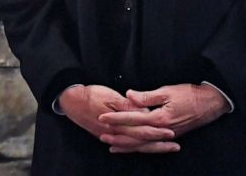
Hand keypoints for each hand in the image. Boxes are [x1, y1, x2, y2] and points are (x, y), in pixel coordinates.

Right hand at [58, 85, 178, 152]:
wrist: (71, 100)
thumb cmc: (92, 95)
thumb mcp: (112, 96)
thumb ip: (129, 106)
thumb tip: (145, 111)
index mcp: (118, 123)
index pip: (142, 130)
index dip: (157, 132)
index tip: (171, 133)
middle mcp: (115, 133)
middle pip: (141, 141)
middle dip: (158, 144)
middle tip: (174, 146)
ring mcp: (110, 136)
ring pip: (134, 145)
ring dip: (150, 147)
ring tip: (164, 148)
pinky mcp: (106, 135)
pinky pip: (124, 144)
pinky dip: (134, 148)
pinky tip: (141, 149)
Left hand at [98, 84, 227, 150]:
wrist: (210, 104)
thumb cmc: (190, 95)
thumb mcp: (168, 91)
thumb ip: (147, 96)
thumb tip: (129, 95)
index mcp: (159, 118)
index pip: (133, 118)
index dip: (117, 117)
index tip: (103, 116)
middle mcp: (161, 131)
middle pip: (134, 135)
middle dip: (117, 134)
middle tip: (101, 133)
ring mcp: (166, 136)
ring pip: (141, 144)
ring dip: (125, 144)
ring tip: (110, 144)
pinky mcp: (170, 137)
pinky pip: (150, 146)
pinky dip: (139, 148)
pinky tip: (131, 148)